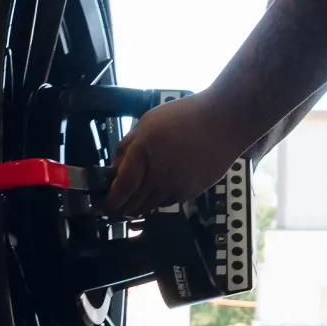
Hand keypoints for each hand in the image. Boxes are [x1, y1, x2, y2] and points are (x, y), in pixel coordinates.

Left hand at [104, 91, 244, 217]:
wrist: (224, 122)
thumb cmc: (185, 116)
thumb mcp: (147, 122)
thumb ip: (128, 145)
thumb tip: (114, 167)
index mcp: (143, 154)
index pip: (121, 188)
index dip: (110, 201)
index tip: (102, 205)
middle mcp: (159, 175)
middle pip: (134, 204)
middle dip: (120, 209)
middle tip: (112, 209)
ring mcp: (176, 186)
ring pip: (150, 207)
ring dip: (138, 208)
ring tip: (131, 203)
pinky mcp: (191, 192)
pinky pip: (168, 202)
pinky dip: (158, 201)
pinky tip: (156, 191)